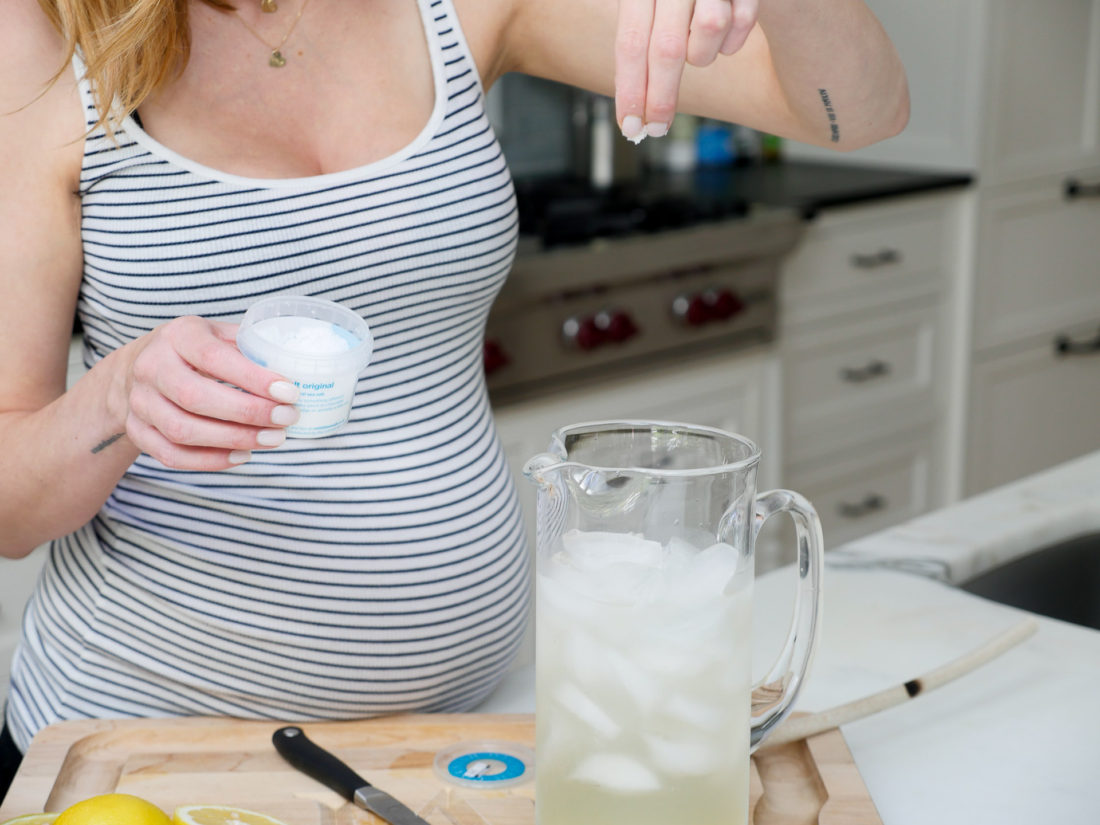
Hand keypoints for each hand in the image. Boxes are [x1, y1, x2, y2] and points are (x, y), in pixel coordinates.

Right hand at [116, 316, 300, 470]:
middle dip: (248, 413)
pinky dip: (211, 461)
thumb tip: (294, 370)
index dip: (253, 378)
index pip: (213, 357)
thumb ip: (248, 348)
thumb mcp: (217, 335)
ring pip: (183, 430)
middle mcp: (151, 367)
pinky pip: (172, 455)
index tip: (289, 393)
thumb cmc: (193, 351)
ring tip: (272, 439)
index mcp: (177, 336)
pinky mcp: (138, 431)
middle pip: (195, 397)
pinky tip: (242, 455)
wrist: (138, 369)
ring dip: (234, 439)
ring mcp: (140, 402)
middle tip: (287, 419)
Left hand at [615, 0, 758, 140]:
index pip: (630, 43)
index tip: (630, 127)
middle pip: (665, 49)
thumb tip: (632, 101)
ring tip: (700, 40)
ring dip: (703, 53)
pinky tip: (727, 23)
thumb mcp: (648, 0)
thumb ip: (640, 33)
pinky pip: (743, 22)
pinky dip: (733, 37)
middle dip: (660, 98)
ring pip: (707, 36)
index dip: (630, 89)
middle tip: (656, 129)